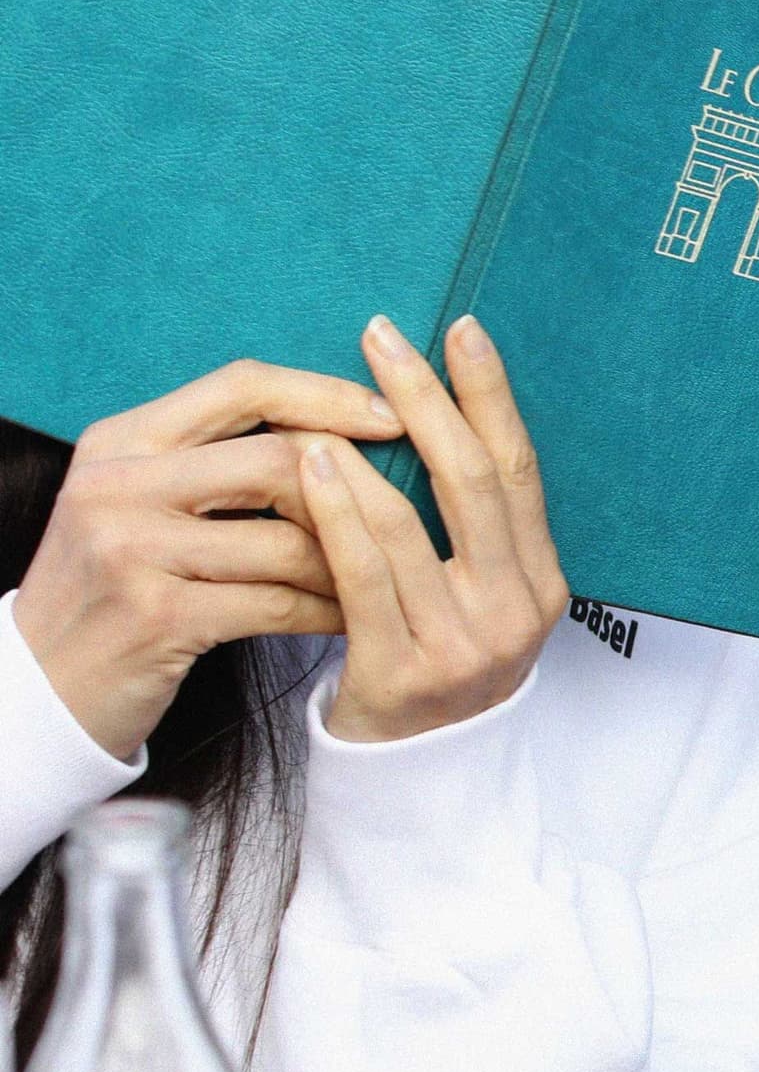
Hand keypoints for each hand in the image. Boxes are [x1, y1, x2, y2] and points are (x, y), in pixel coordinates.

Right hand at [17, 361, 399, 758]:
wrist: (39, 686)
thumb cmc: (115, 587)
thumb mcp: (138, 502)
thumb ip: (213, 459)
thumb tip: (339, 428)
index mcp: (121, 441)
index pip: (243, 385)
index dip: (328, 393)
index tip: (395, 415)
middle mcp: (118, 484)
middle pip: (279, 460)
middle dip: (355, 493)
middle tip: (406, 518)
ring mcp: (132, 549)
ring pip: (289, 540)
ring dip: (350, 565)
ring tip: (385, 579)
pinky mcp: (157, 615)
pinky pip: (279, 604)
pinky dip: (327, 612)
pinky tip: (355, 619)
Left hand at [293, 316, 570, 743]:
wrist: (415, 779)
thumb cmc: (432, 665)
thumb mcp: (476, 600)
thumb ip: (470, 531)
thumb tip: (434, 420)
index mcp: (543, 582)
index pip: (521, 469)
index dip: (491, 395)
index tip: (460, 330)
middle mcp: (516, 609)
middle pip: (475, 482)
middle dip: (427, 399)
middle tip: (383, 337)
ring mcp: (464, 644)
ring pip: (412, 524)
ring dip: (365, 451)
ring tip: (323, 402)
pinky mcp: (404, 673)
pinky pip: (363, 576)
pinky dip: (336, 513)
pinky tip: (310, 468)